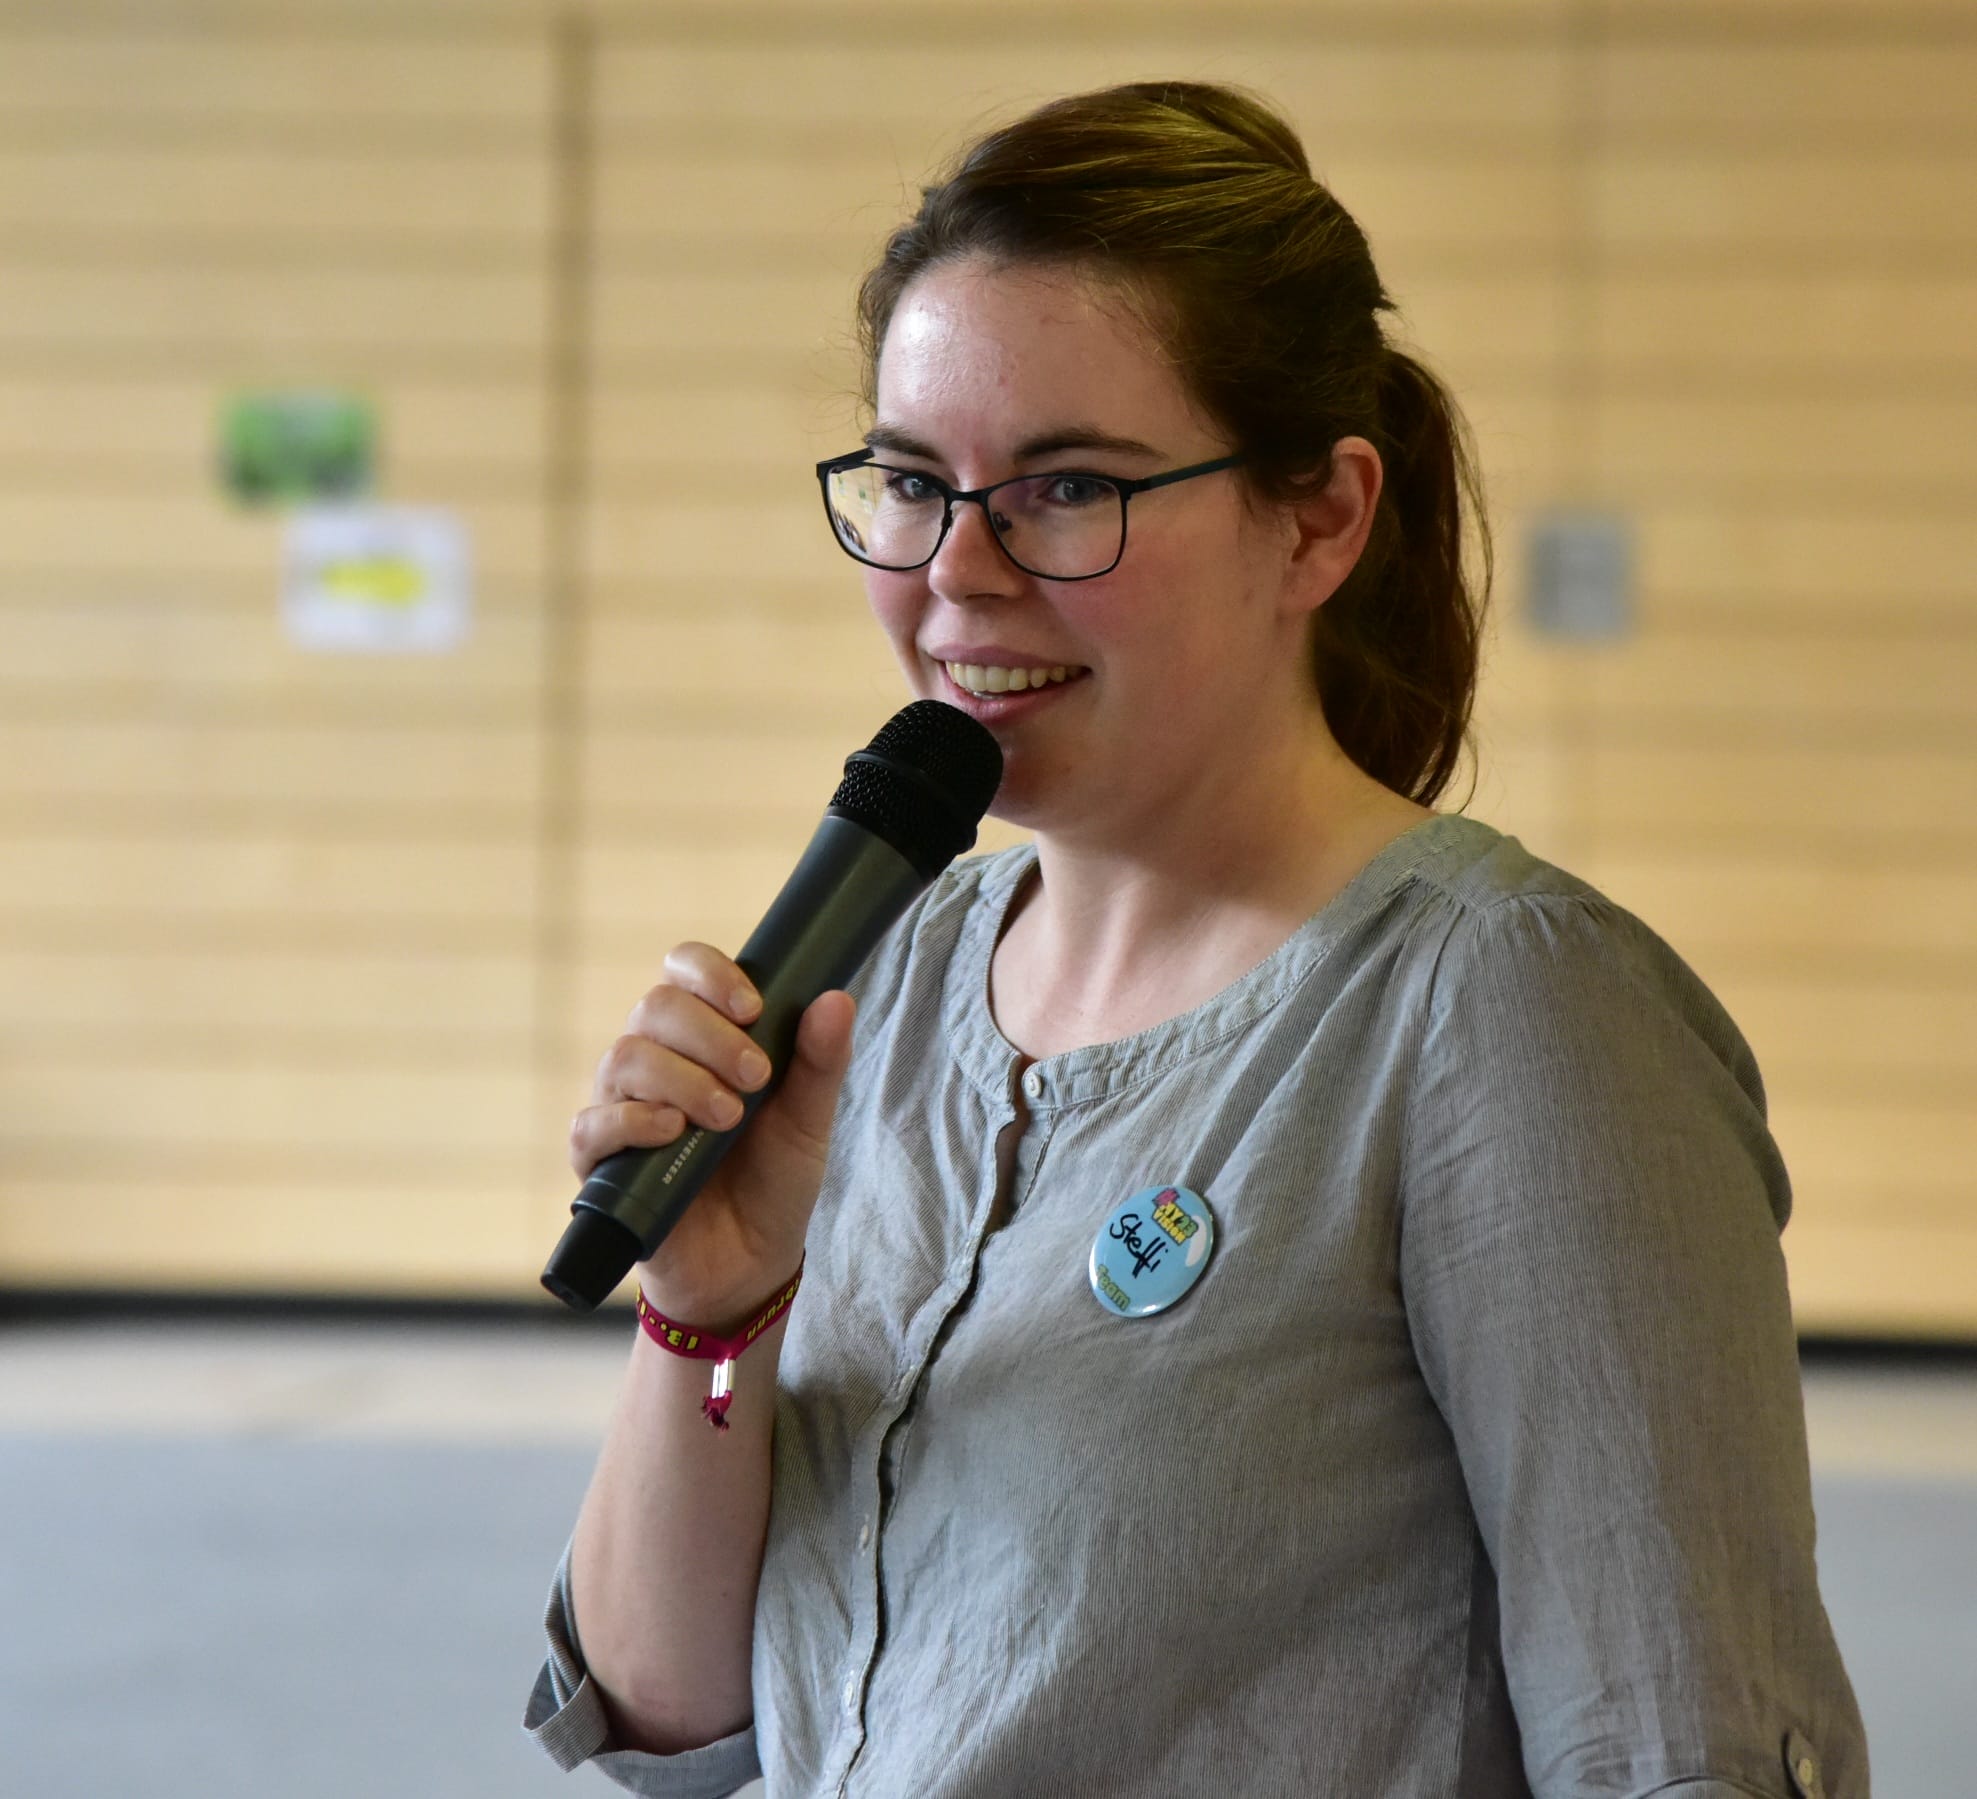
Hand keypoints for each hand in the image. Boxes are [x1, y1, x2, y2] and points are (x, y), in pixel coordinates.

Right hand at [570, 942, 855, 1329]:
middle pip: (655, 1008)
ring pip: (625, 1057)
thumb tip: (835, 998)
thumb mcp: (808, 1120)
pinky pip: (591, 1125)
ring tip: (728, 1117)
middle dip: (710, 1034)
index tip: (753, 1007)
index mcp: (700, 1036)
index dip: (710, 974)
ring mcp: (622, 1108)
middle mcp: (654, 1061)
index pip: (682, 970)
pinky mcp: (601, 1163)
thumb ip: (820, 1062)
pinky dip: (631, 1120)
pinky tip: (671, 1131)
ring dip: (682, 1078)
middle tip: (755, 1078)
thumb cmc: (773, 1180)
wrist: (751, 1264)